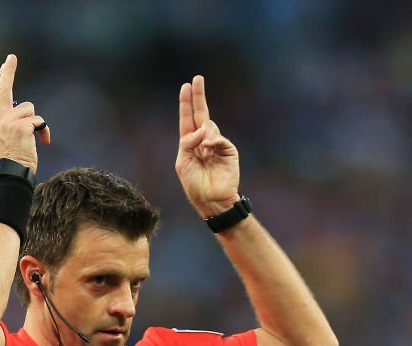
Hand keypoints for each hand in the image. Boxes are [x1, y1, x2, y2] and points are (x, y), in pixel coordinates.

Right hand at [0, 54, 49, 171]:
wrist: (12, 174)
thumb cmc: (13, 161)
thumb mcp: (6, 140)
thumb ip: (11, 123)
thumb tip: (28, 113)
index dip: (3, 79)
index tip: (7, 64)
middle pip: (4, 90)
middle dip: (7, 72)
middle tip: (11, 57)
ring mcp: (8, 122)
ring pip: (30, 109)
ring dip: (35, 122)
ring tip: (32, 138)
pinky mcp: (21, 127)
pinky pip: (39, 121)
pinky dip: (43, 131)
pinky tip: (42, 142)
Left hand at [175, 75, 239, 218]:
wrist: (211, 200)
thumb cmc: (194, 185)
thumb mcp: (183, 162)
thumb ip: (188, 142)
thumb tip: (202, 128)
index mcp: (190, 143)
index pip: (188, 119)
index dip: (187, 103)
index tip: (186, 86)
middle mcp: (203, 141)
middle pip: (201, 114)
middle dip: (198, 96)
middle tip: (197, 79)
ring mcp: (216, 144)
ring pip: (208, 127)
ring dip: (202, 135)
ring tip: (203, 152)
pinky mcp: (228, 150)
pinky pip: (218, 139)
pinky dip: (212, 141)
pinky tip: (208, 148)